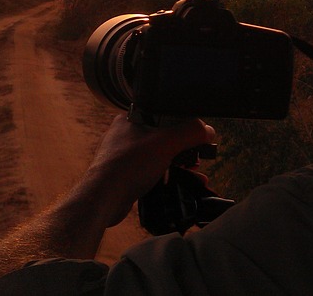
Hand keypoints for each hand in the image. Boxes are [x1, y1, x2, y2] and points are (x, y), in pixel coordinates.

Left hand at [71, 114, 215, 227]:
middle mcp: (125, 134)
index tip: (198, 136)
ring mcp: (124, 155)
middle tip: (198, 158)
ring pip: (158, 154)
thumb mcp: (166, 143)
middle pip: (163, 135)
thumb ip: (190, 133)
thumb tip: (208, 130)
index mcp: (130, 118)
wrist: (103, 198)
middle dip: (184, 148)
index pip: (163, 114)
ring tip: (195, 174)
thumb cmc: (129, 165)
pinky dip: (166, 175)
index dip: (184, 124)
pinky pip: (151, 170)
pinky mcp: (125, 173)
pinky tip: (178, 183)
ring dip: (178, 163)